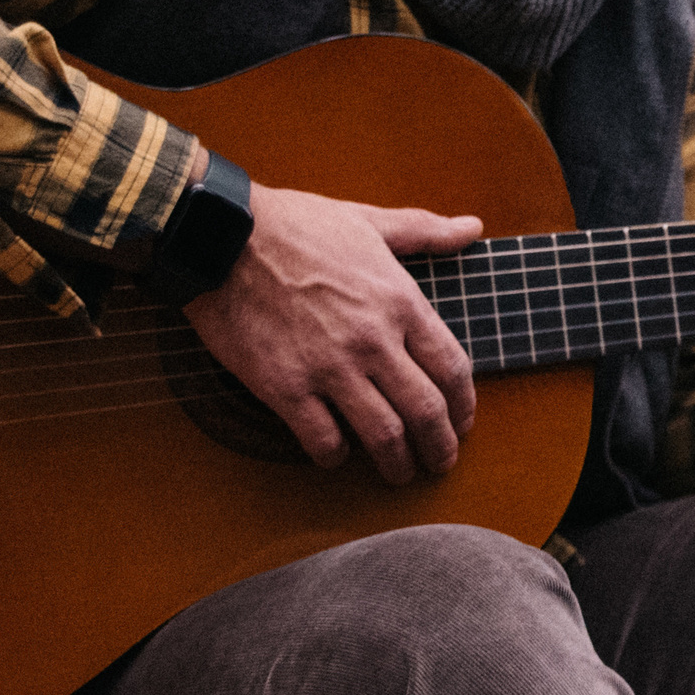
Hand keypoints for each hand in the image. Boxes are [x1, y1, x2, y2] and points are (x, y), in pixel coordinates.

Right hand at [182, 183, 483, 485]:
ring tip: (398, 473)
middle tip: (441, 463)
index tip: (462, 421)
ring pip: (383, 435)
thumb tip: (472, 227)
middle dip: (441, 447)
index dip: (464, 404)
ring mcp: (330, 367)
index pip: (452, 368)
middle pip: (426, 411)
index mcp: (400, 300)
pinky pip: (323, 440)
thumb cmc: (296, 226)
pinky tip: (336, 453)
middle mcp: (373, 340)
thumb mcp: (369, 221)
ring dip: (397, 463)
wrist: (223, 236)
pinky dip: (335, 456)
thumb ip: (424, 230)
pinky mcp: (285, 387)